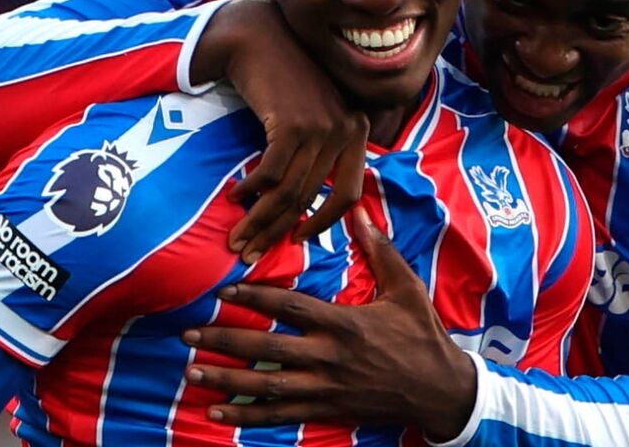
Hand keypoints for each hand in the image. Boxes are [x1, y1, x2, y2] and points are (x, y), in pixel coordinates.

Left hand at [181, 207, 477, 440]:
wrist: (441, 389)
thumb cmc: (422, 334)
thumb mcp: (406, 287)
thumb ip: (379, 250)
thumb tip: (359, 211)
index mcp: (344, 323)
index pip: (289, 308)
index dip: (253, 299)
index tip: (222, 291)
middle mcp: (330, 357)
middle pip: (267, 350)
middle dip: (224, 342)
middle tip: (187, 335)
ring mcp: (327, 388)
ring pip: (267, 387)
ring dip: (227, 380)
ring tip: (192, 373)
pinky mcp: (328, 410)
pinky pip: (281, 416)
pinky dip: (247, 417)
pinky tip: (217, 412)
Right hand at [190, 0, 369, 262]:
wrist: (259, 37)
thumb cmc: (283, 78)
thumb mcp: (315, 112)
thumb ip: (321, 149)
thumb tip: (308, 202)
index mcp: (358, 130)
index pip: (349, 193)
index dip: (324, 222)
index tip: (300, 239)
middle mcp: (346, 129)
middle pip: (311, 198)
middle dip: (278, 230)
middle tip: (252, 251)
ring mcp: (322, 126)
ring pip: (288, 192)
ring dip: (259, 219)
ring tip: (237, 235)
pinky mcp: (293, 123)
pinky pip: (269, 173)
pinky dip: (250, 190)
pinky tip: (235, 196)